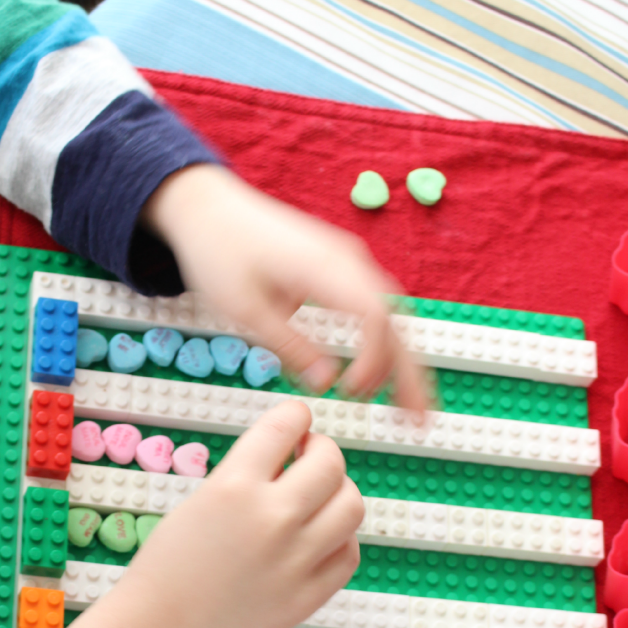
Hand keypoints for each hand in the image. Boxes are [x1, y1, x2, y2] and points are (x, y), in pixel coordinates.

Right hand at [20, 400, 362, 627]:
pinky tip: (319, 540)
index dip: (296, 416)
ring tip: (318, 500)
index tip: (297, 421)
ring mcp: (296, 559)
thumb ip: (249, 479)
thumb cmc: (169, 571)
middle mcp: (271, 518)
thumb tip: (295, 458)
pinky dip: (340, 539)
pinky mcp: (308, 596)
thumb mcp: (199, 504)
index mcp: (234, 486)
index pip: (286, 424)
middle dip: (322, 452)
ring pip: (352, 505)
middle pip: (331, 462)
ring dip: (339, 493)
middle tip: (309, 458)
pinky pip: (348, 554)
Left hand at [142, 163, 429, 410]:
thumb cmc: (219, 252)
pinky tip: (384, 373)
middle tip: (419, 420)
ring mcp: (348, 261)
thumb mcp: (246, 309)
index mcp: (325, 266)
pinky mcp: (341, 267)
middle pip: (396, 318)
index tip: (353, 391)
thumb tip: (325, 383)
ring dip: (403, 360)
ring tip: (409, 406)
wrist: (208, 207)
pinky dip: (386, 342)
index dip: (374, 359)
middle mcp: (347, 259)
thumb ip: (289, 346)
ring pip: (392, 314)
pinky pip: (377, 306)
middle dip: (411, 371)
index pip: (374, 315)